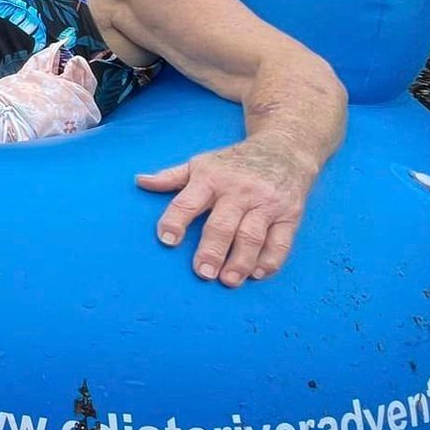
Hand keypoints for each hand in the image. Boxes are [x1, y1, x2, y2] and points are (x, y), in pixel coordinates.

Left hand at [137, 138, 319, 286]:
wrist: (285, 148)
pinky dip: (270, 261)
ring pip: (252, 236)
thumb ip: (171, 177)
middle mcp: (238, 191)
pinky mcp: (290, 214)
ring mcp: (266, 203)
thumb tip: (139, 181)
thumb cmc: (234, 162)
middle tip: (202, 273)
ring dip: (240, 261)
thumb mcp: (201, 163)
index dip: (175, 221)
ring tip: (228, 281)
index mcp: (210, 179)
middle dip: (212, 250)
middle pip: (223, 224)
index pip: (187, 202)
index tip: (167, 240)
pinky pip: (281, 242)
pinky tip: (257, 274)